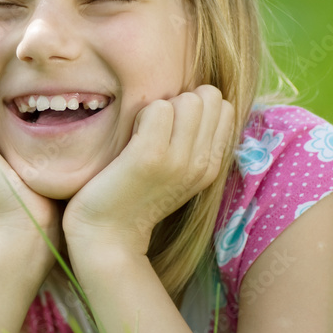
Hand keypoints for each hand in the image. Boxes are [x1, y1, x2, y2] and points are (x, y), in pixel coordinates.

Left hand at [63, 85, 234, 258]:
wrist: (107, 236)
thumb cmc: (134, 197)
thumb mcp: (177, 172)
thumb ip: (194, 142)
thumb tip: (198, 100)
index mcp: (211, 166)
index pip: (225, 107)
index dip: (196, 107)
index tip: (171, 129)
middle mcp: (202, 163)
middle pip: (210, 97)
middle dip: (181, 102)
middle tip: (155, 129)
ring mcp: (179, 161)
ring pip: (188, 99)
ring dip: (160, 107)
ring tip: (143, 134)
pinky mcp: (150, 157)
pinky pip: (158, 107)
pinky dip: (142, 113)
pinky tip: (131, 137)